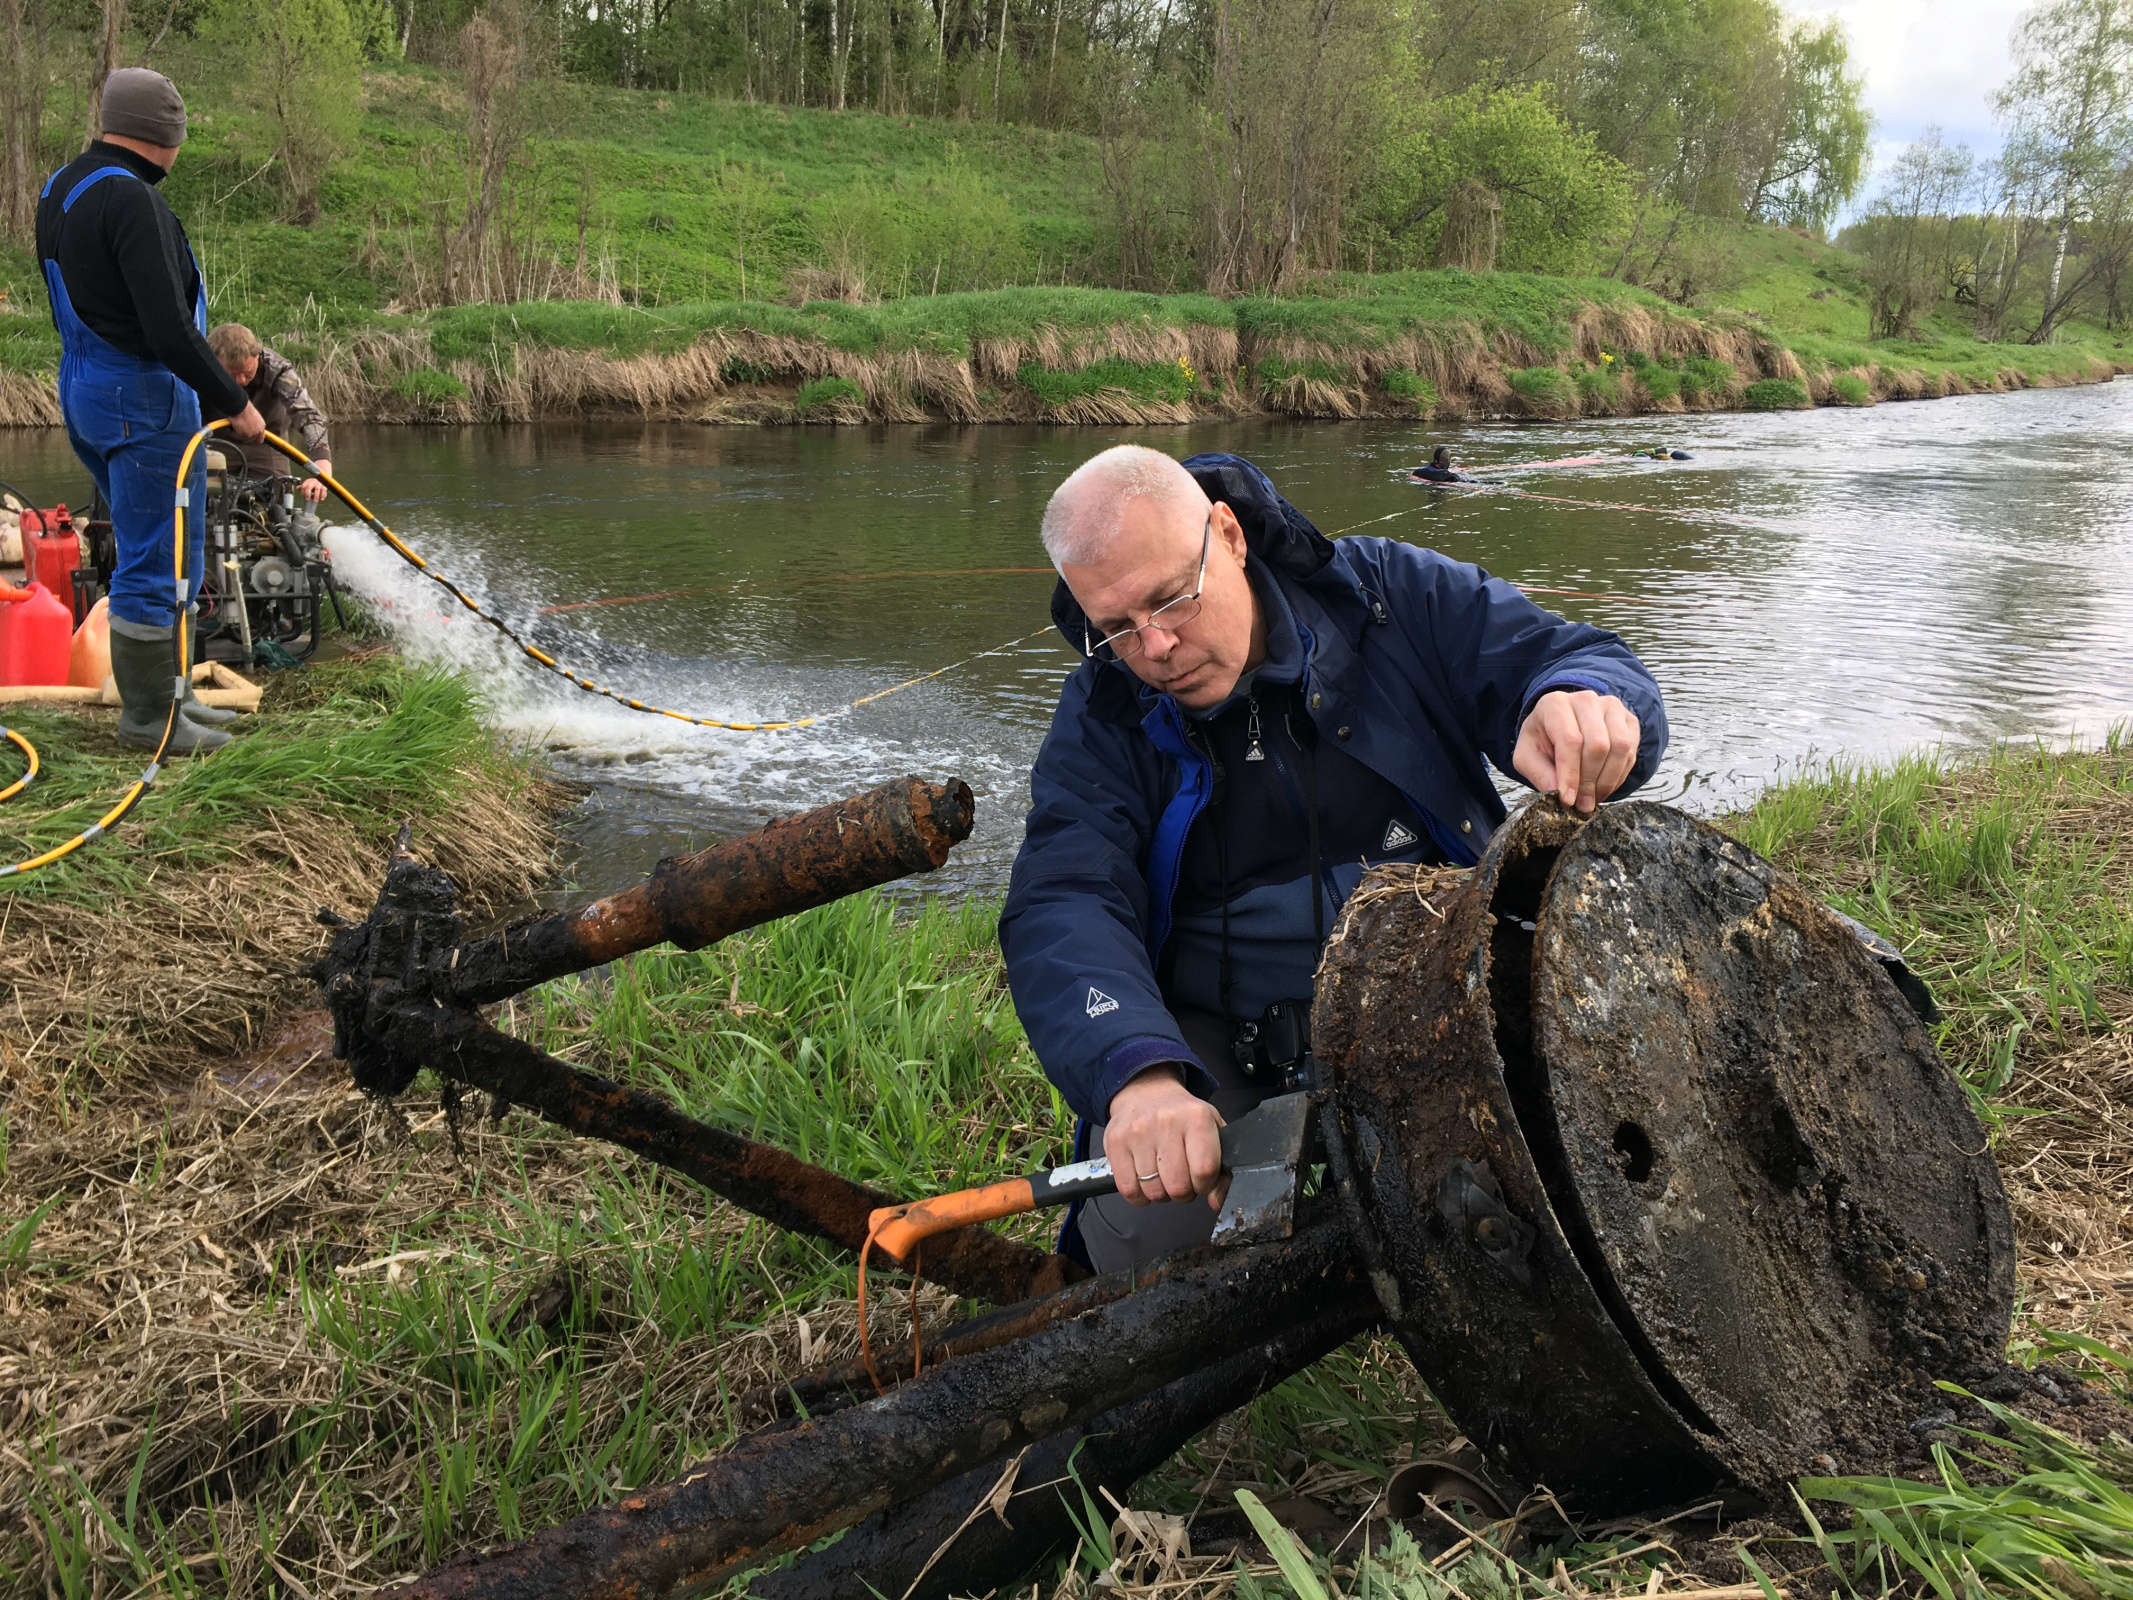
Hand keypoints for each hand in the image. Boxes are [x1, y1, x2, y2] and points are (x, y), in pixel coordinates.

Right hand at [231, 402, 265, 442]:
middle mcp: (258, 431)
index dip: (254, 438)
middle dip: (246, 438)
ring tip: (233, 427)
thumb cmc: (244, 408)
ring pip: (244, 439)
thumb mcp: (253, 416)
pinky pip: (237, 437)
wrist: (240, 407)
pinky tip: (230, 427)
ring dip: (238, 435)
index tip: (248, 437)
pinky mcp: (244, 435)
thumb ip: (253, 424)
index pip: (260, 438)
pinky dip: (232, 433)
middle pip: (253, 441)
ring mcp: (252, 434)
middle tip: (238, 433)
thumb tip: (248, 427)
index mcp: (262, 426)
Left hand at [300, 476, 327, 503]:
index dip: (303, 492)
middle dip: (307, 494)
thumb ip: (303, 487)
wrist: (324, 478)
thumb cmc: (316, 483)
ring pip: (317, 489)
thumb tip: (297, 488)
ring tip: (315, 501)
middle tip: (308, 499)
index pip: (303, 486)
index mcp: (308, 481)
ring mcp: (319, 483)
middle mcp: (313, 481)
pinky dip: (322, 495)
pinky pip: (323, 490)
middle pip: (308, 487)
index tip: (304, 497)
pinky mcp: (325, 485)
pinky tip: (321, 499)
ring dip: (316, 496)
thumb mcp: (309, 484)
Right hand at [1103, 1066, 1228, 1210]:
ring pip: (1153, 1191)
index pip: (1205, 1169)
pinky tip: (1144, 1182)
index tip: (1202, 1180)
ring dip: (1161, 1194)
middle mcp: (1167, 1122)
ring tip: (1163, 1177)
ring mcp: (1138, 1132)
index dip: (1205, 1185)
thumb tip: (1217, 1201)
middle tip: (1182, 1180)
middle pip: (1178, 1186)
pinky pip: (1129, 1189)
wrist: (1146, 1092)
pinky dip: (1139, 1196)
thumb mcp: (1212, 1130)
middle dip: (1183, 1193)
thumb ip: (1222, 1169)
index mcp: (1197, 1118)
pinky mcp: (1116, 1142)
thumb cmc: (1182, 1117)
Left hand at [1512, 689, 1641, 813]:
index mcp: (1555, 704)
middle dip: (1589, 781)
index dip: (1570, 774)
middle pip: (1597, 745)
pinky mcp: (1628, 720)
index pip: (1570, 740)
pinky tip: (1604, 786)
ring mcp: (1611, 707)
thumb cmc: (1543, 740)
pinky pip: (1631, 752)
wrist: (1562, 725)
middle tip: (1582, 804)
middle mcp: (1586, 700)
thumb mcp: (1527, 756)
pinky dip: (1619, 776)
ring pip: (1619, 747)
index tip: (1568, 799)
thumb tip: (1558, 792)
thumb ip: (1538, 773)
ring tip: (1593, 798)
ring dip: (1607, 780)